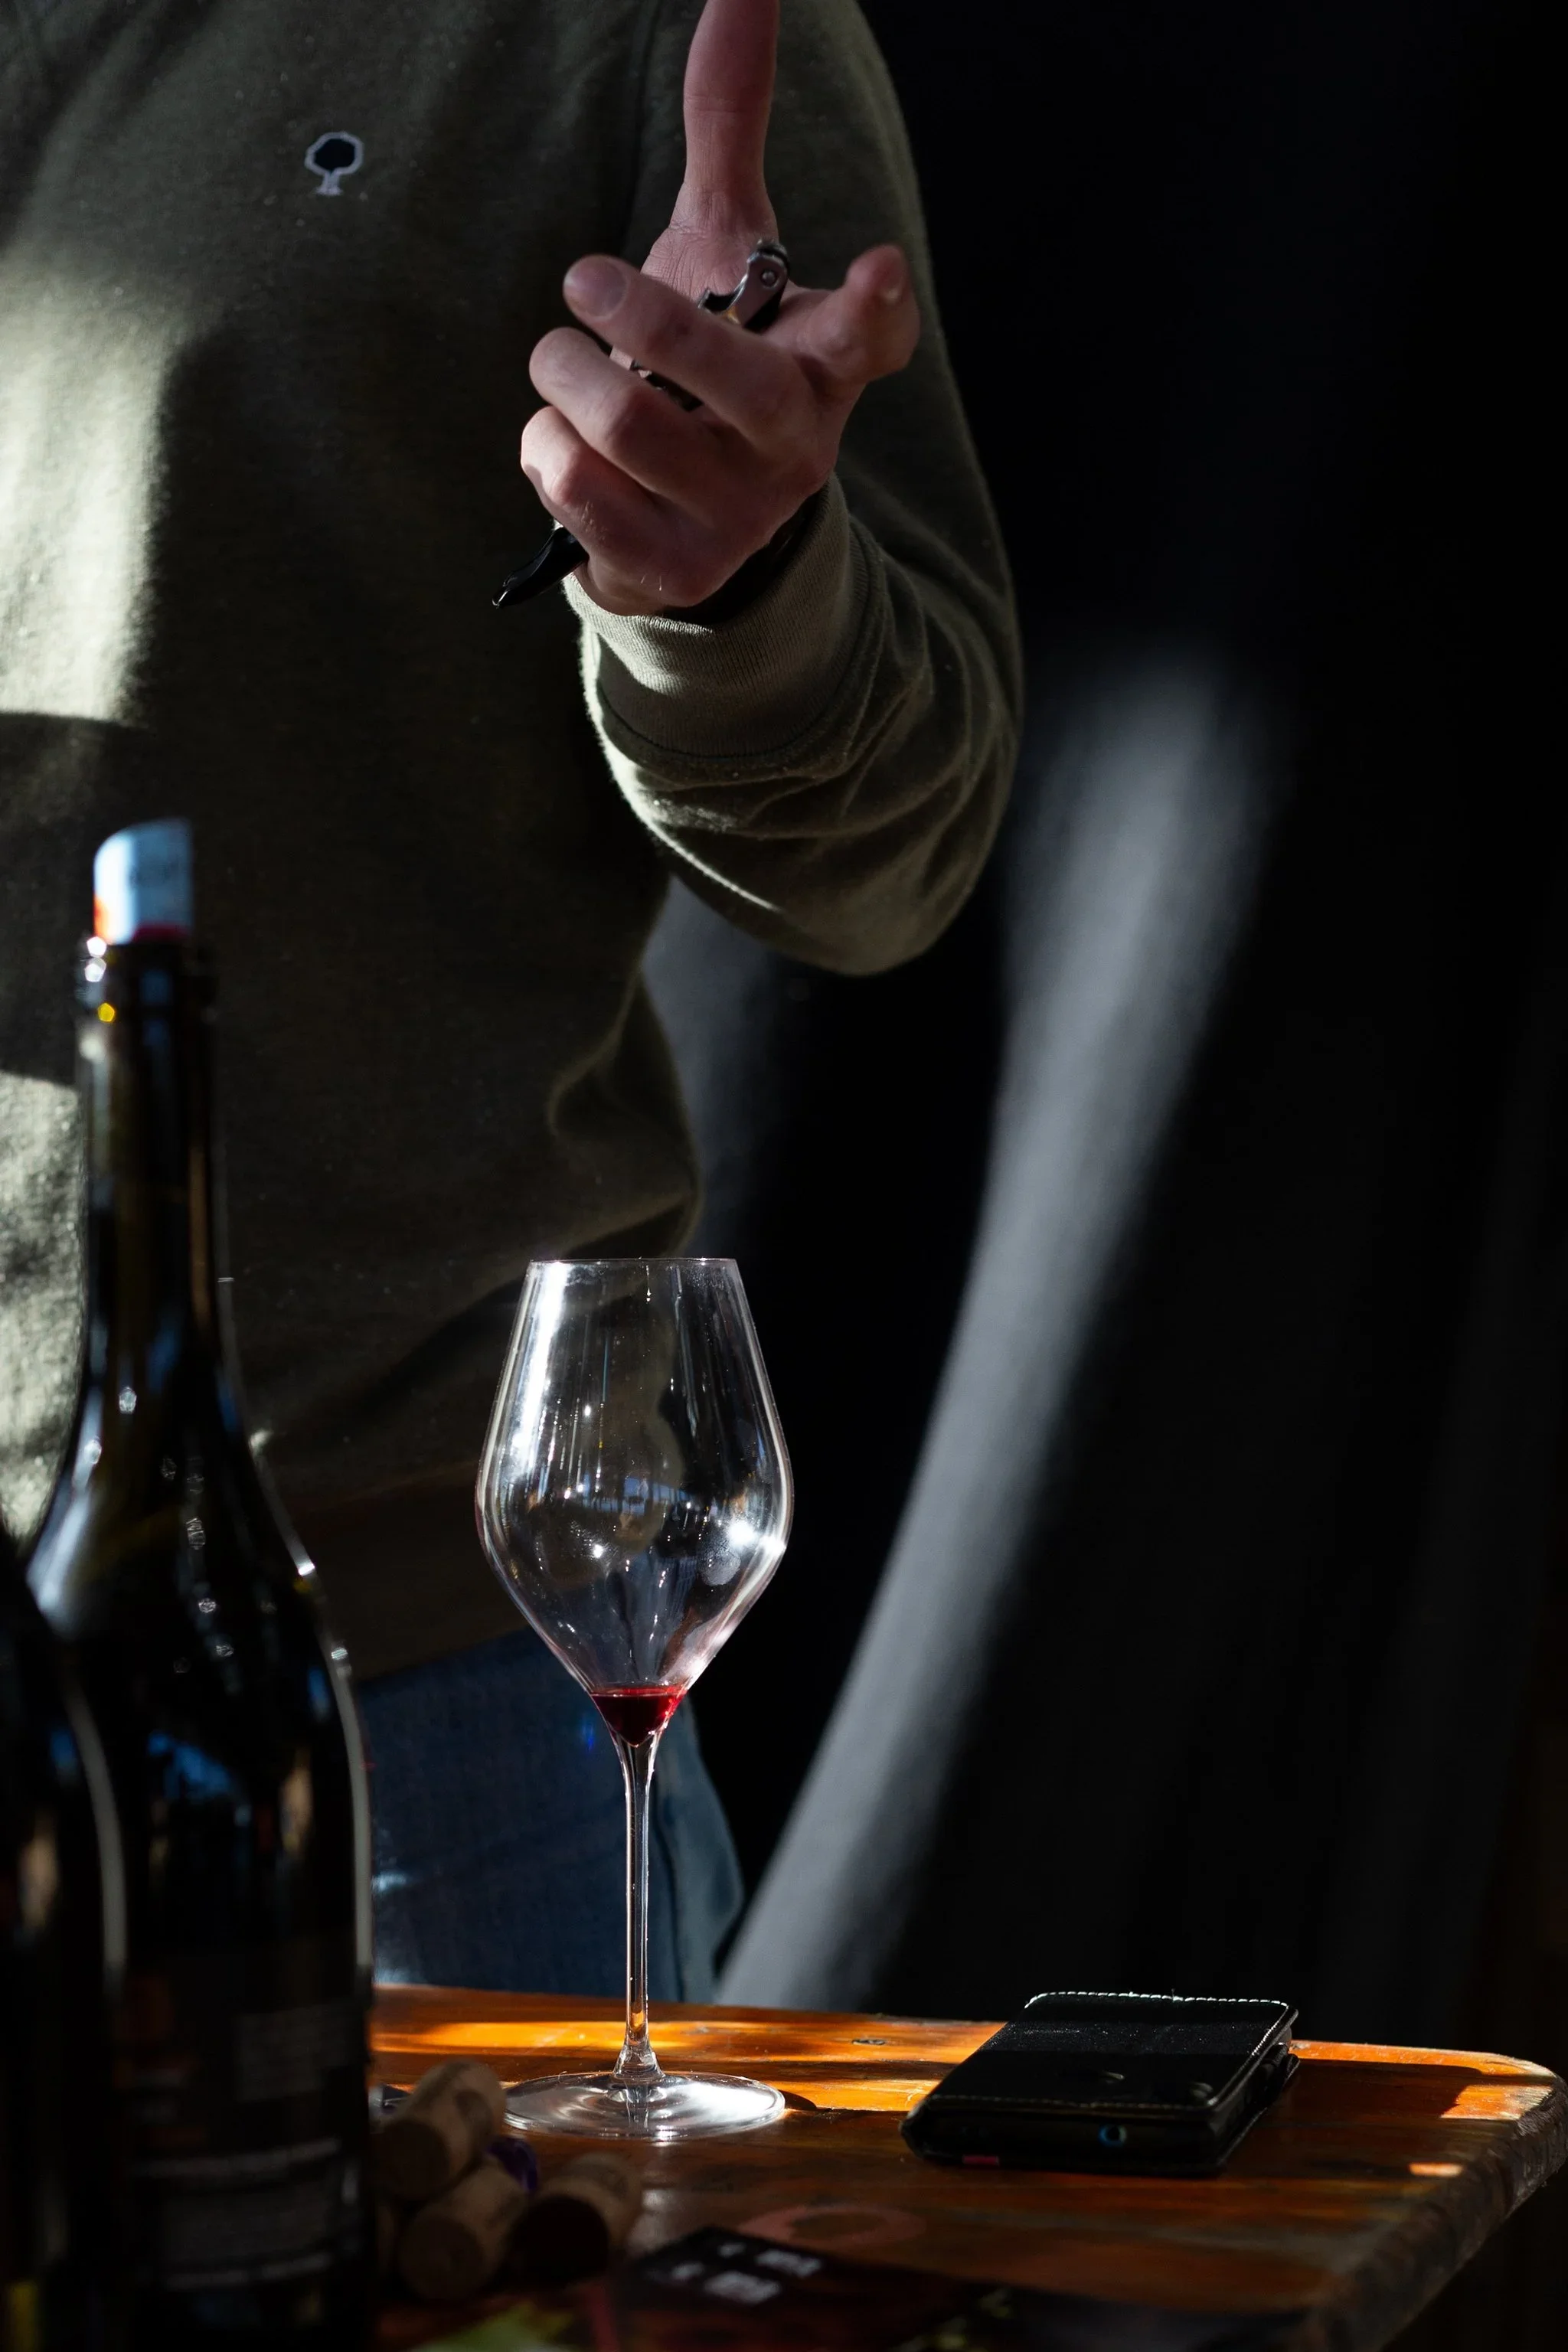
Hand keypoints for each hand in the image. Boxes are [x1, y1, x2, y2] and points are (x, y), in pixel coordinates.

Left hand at [519, 0, 918, 616]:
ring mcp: (740, 516)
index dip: (877, 307)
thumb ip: (731, 123)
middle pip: (724, 372)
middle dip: (638, 313)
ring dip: (563, 376)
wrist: (673, 524)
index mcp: (821, 365)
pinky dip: (545, 448)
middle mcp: (796, 445)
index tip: (879, 266)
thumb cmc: (702, 364)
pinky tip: (566, 447)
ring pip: (626, 422)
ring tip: (562, 368)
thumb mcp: (724, 247)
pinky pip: (575, 485)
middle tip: (583, 276)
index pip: (872, 337)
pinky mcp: (675, 568)